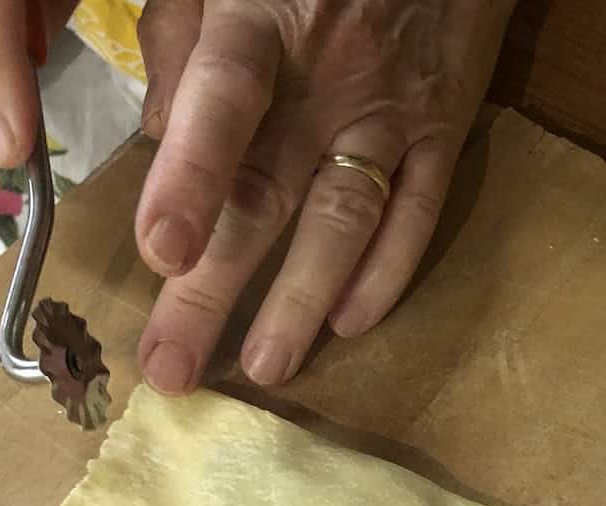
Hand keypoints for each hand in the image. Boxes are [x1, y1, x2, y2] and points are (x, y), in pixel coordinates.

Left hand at [134, 0, 514, 391]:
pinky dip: (387, 273)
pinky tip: (350, 325)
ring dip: (301, 304)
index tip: (161, 256)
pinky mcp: (447, 127)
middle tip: (175, 369)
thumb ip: (183, 42)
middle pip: (267, 194)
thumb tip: (158, 141)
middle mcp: (331, 73)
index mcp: (260, 15)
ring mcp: (395, 108)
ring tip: (264, 368)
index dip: (191, 179)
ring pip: (344, 222)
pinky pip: (419, 213)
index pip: (224, 103)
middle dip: (215, 289)